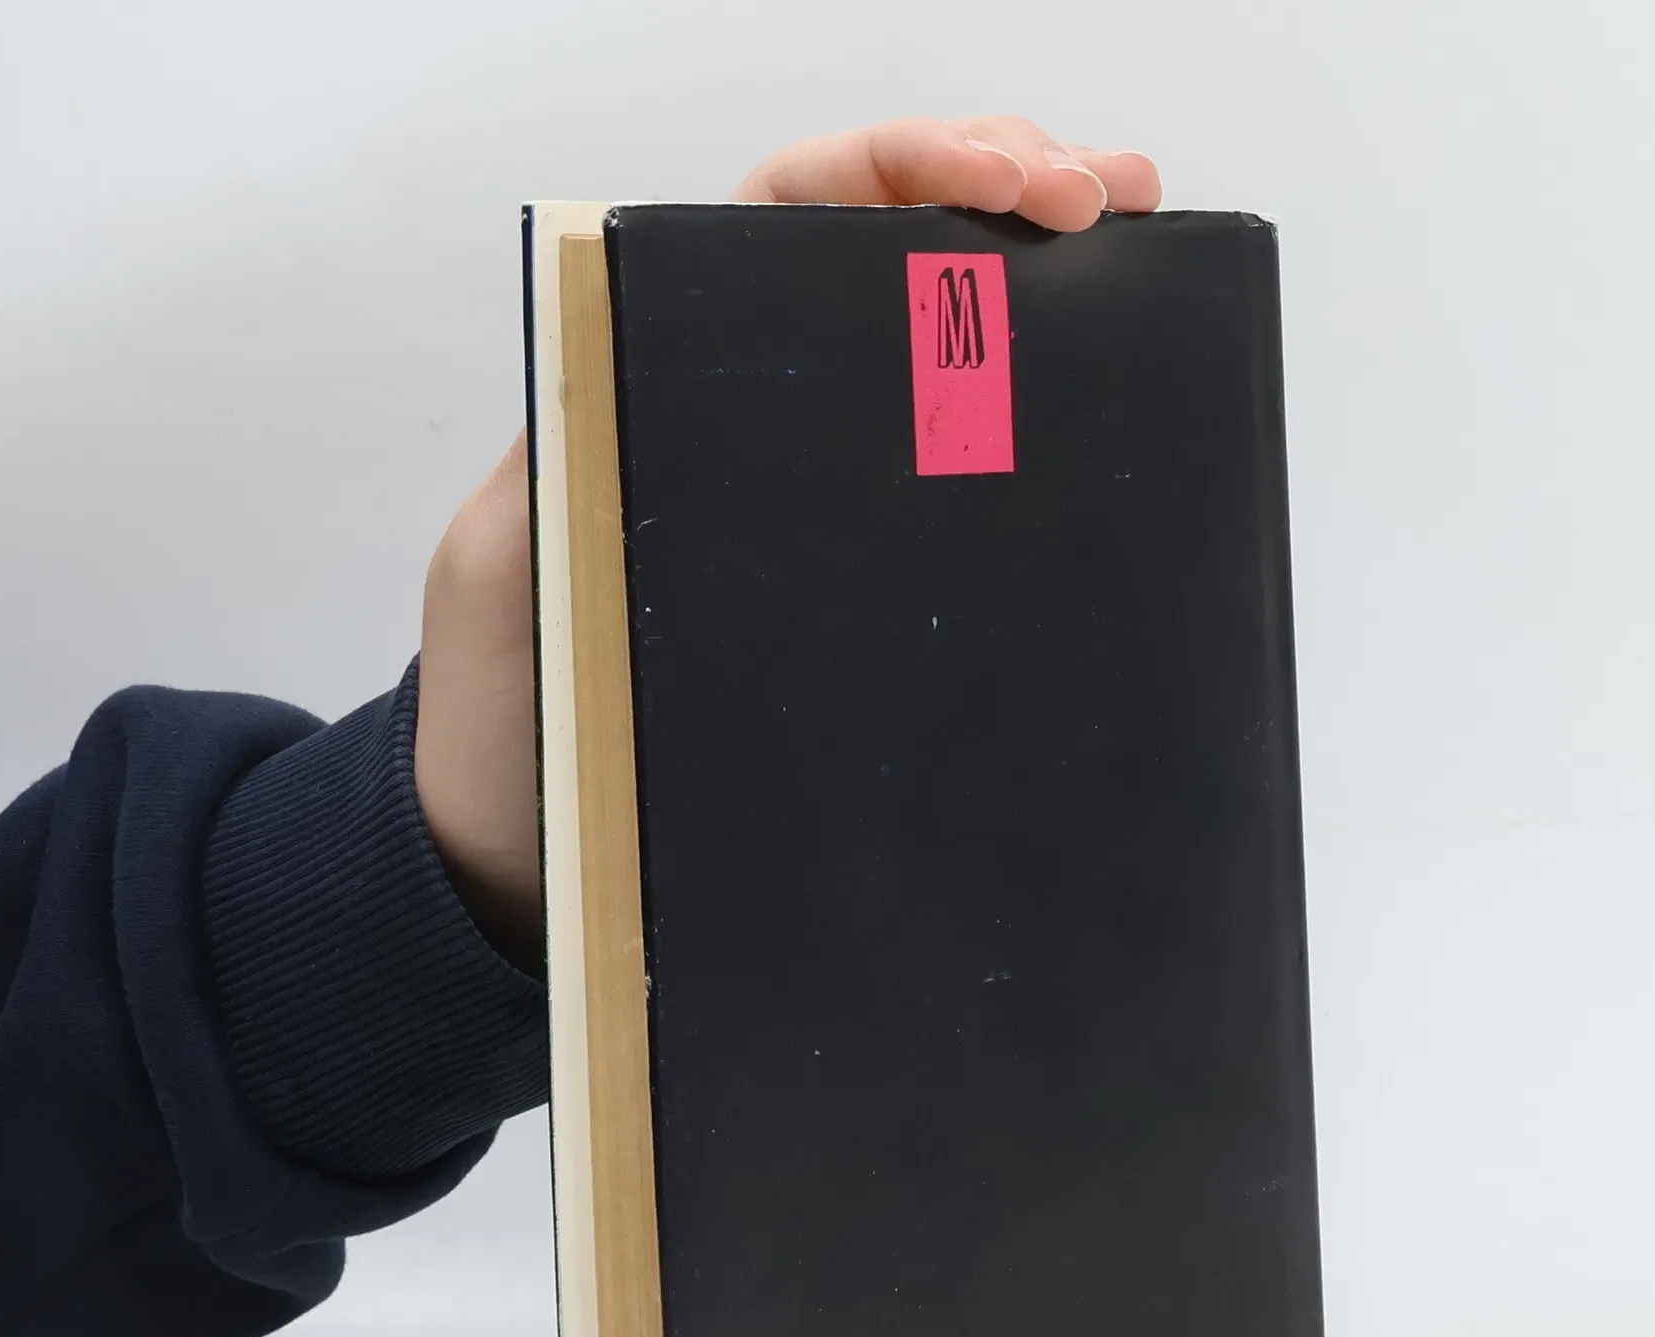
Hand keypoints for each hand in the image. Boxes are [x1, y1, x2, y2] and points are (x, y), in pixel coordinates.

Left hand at [415, 119, 1161, 964]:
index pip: (796, 206)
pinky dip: (1040, 408)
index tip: (1006, 183)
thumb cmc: (510, 716)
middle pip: (895, 239)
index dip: (906, 164)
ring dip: (1046, 268)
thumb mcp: (508, 571)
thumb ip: (561, 464)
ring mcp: (819, 493)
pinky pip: (961, 472)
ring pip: (946, 336)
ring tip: (1146, 229)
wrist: (534, 853)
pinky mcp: (863, 582)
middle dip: (1010, 180)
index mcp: (668, 368)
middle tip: (1111, 193)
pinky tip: (1115, 392)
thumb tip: (640, 362)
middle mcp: (758, 410)